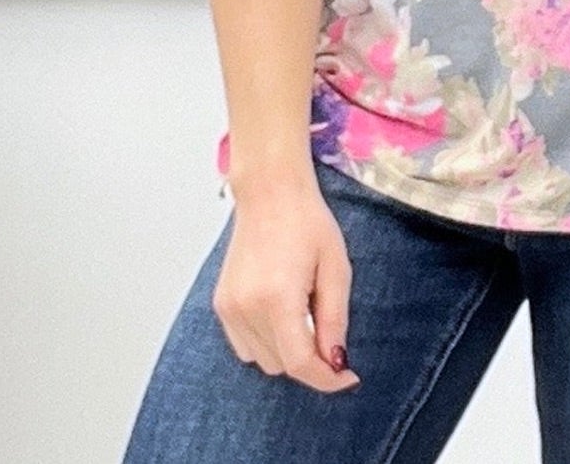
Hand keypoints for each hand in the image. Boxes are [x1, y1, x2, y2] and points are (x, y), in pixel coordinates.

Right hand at [211, 178, 361, 393]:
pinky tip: (280, 310)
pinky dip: (266, 341)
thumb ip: (335, 319)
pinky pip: (245, 346)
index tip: (348, 376)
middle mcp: (246, 308)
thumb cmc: (308, 222)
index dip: (326, 378)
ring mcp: (229, 308)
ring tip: (301, 309)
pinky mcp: (221, 305)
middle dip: (310, 358)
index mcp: (277, 297)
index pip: (299, 363)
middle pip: (282, 366)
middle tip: (327, 327)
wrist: (270, 192)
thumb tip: (336, 362)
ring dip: (287, 350)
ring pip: (263, 360)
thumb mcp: (336, 267)